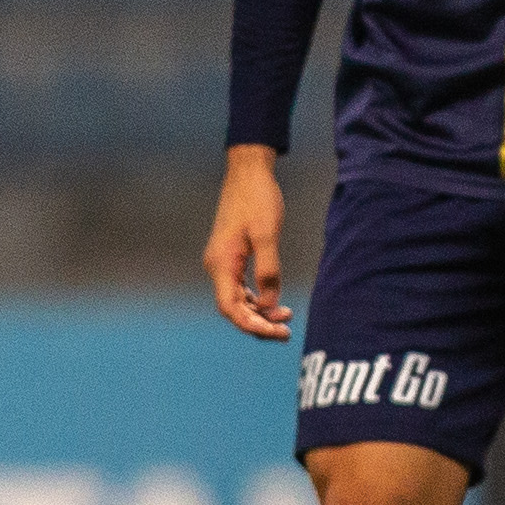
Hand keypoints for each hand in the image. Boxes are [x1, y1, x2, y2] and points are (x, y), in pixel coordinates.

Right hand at [203, 143, 293, 339]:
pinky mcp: (230, 257)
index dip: (253, 325)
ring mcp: (222, 262)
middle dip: (259, 323)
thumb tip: (270, 302)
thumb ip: (268, 269)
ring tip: (285, 319)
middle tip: (287, 332)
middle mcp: (217, 266)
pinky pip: (240, 287)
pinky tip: (274, 302)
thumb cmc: (257, 198)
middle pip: (233, 309)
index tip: (277, 332)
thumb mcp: (266, 233)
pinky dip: (256, 299)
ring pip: (237, 300)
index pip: (231, 308)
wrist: (248, 172)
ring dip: (259, 313)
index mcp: (221, 263)